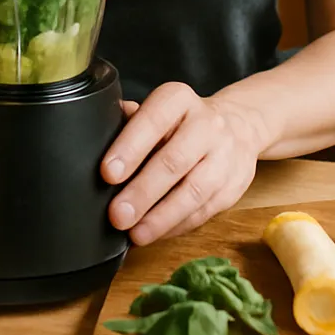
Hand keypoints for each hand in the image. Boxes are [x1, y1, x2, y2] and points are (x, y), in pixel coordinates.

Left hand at [101, 83, 268, 245]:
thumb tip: (97, 137)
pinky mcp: (233, 186)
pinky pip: (204, 211)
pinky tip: (155, 233)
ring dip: (161, 217)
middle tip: (118, 214)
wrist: (238, 126)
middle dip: (143, 192)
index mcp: (179, 100)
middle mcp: (206, 125)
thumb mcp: (158, 110)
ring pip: (193, 191)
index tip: (108, 173)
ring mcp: (224, 156)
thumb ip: (130, 123)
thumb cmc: (182, 122)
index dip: (130, 148)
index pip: (154, 121)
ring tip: (136, 233)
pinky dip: (176, 226)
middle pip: (174, 161)